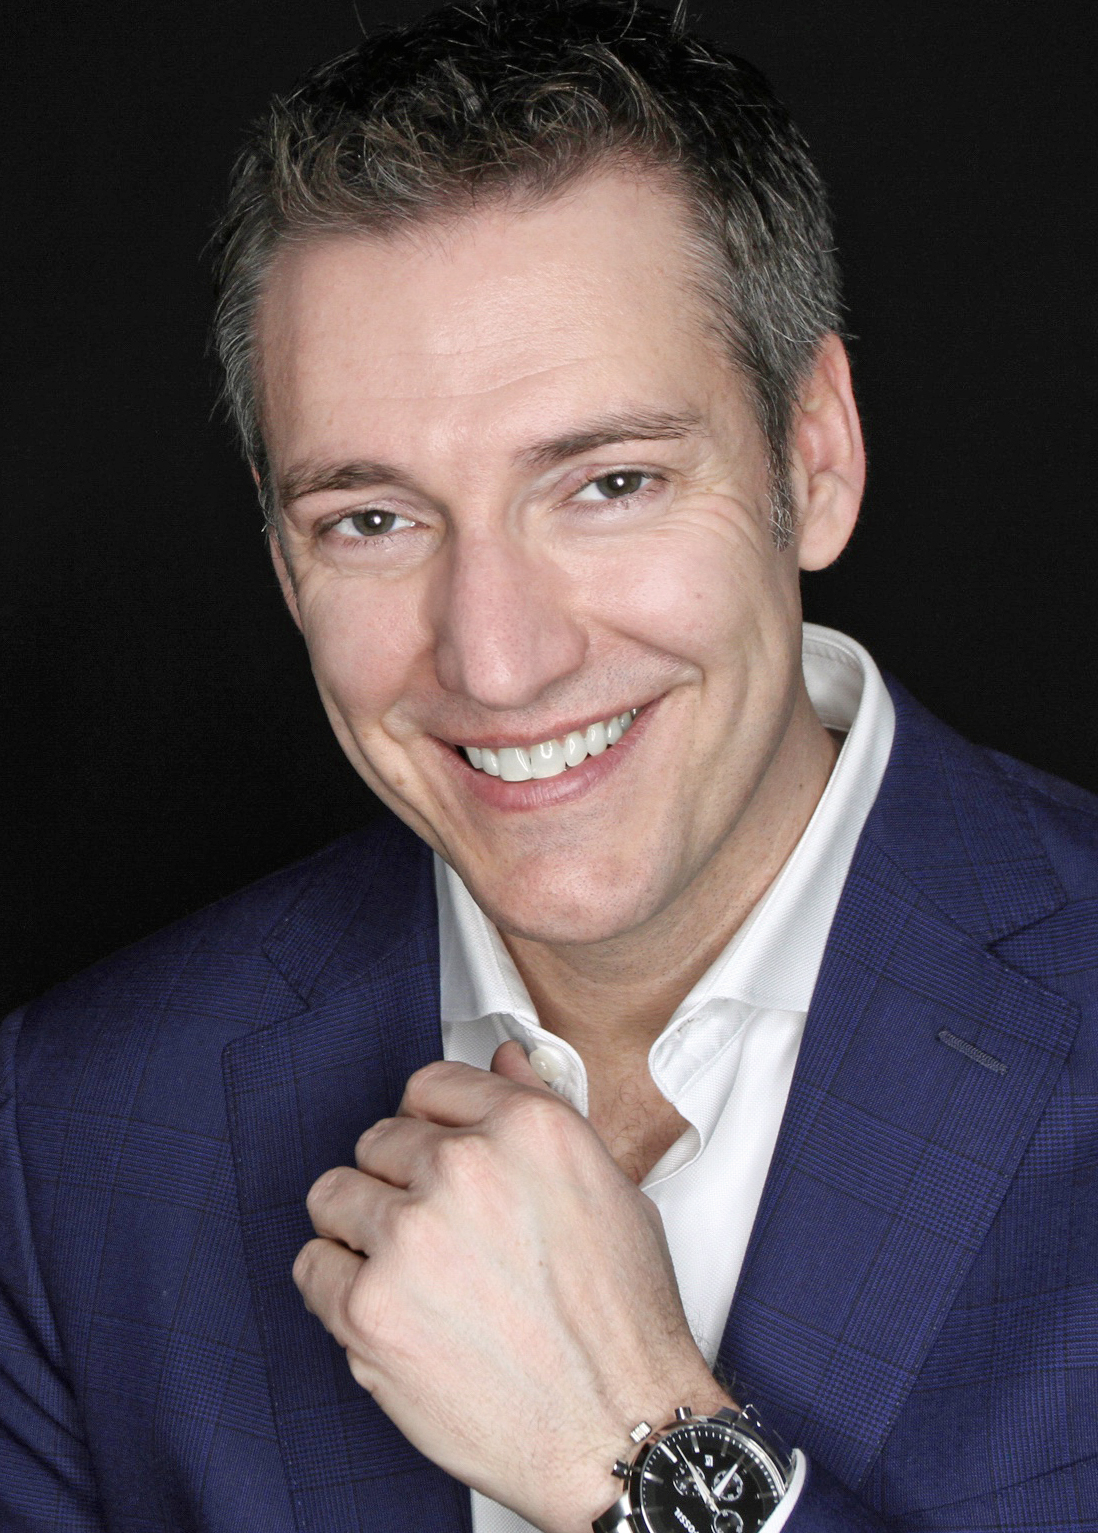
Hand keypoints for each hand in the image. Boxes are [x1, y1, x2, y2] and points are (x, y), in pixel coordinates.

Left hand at [293, 1042, 730, 1532]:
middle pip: (379, 1139)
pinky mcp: (368, 1308)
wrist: (616, 1429)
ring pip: (334, 1195)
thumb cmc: (621, 1321)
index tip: (433, 1154)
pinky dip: (337, 1285)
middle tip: (434, 1232)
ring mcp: (410, 1236)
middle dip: (399, 1181)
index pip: (430, 1085)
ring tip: (406, 1270)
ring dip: (361, 1229)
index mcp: (527, 1128)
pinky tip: (387, 1307)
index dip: (432, 1125)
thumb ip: (544, 1113)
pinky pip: (312, 1265)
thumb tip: (504, 1062)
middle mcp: (465, 1168)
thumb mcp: (608, 1189)